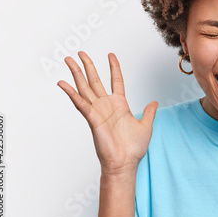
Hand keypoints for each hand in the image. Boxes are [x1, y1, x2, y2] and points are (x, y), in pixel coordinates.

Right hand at [57, 51, 157, 175]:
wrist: (125, 163)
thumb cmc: (133, 148)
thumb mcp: (146, 125)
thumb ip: (148, 112)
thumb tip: (154, 102)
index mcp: (120, 105)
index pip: (116, 80)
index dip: (114, 67)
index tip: (111, 55)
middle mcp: (107, 105)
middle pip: (95, 80)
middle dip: (87, 66)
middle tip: (80, 53)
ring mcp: (98, 111)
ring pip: (85, 88)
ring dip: (76, 74)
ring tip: (68, 60)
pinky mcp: (92, 119)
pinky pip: (80, 103)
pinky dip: (71, 93)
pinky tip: (63, 83)